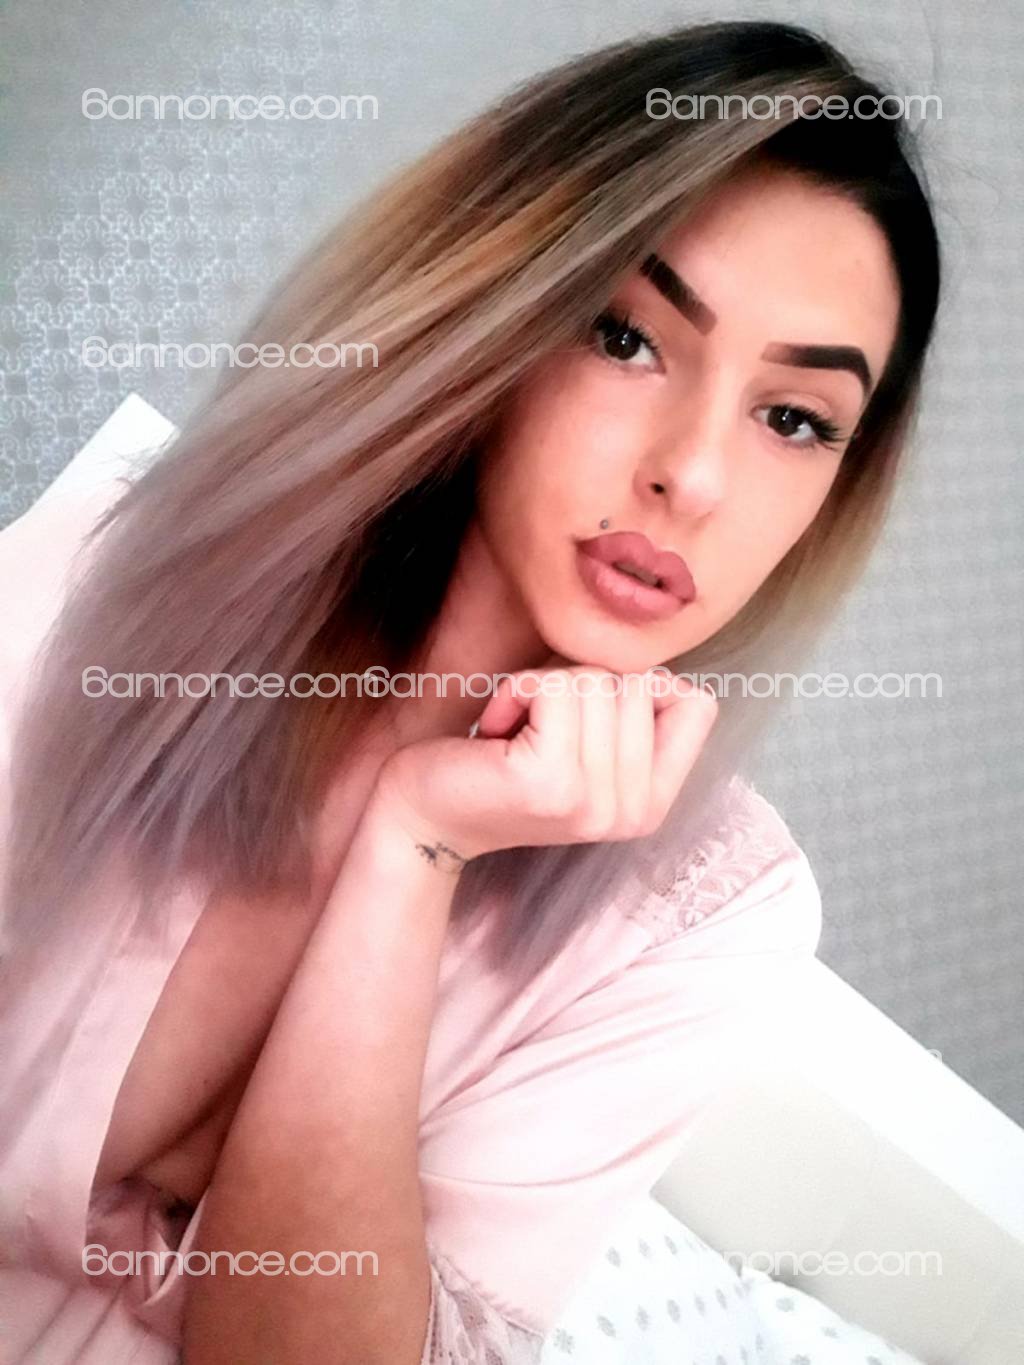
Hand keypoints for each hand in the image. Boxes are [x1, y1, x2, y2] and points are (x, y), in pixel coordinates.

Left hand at [372, 659, 718, 861]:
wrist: (424, 815)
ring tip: (515, 732)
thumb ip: (633, 714)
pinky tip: (496, 731)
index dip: (642, 687)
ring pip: (596, 679)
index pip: (697, 705)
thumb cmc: (500, 766)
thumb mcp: (585, 747)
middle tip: (538, 729)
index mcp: (652, 805)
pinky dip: (516, 691)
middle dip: (579, 684)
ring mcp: (594, 800)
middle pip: (640, 681)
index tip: (587, 718)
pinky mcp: (551, 780)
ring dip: (543, 687)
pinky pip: (553, 686)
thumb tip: (663, 671)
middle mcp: (634, 811)